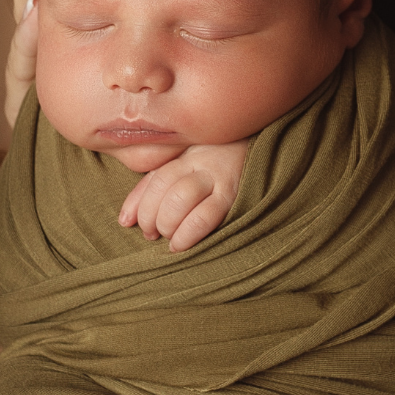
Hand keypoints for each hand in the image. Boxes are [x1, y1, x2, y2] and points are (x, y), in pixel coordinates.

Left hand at [118, 139, 249, 251]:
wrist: (270, 150)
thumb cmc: (221, 165)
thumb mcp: (187, 167)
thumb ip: (155, 187)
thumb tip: (124, 221)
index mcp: (186, 155)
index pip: (153, 179)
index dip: (138, 205)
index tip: (132, 224)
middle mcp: (200, 163)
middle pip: (164, 188)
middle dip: (152, 217)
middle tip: (153, 233)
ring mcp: (219, 177)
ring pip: (181, 198)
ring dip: (167, 224)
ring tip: (169, 238)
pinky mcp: (235, 195)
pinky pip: (205, 215)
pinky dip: (187, 233)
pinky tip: (180, 244)